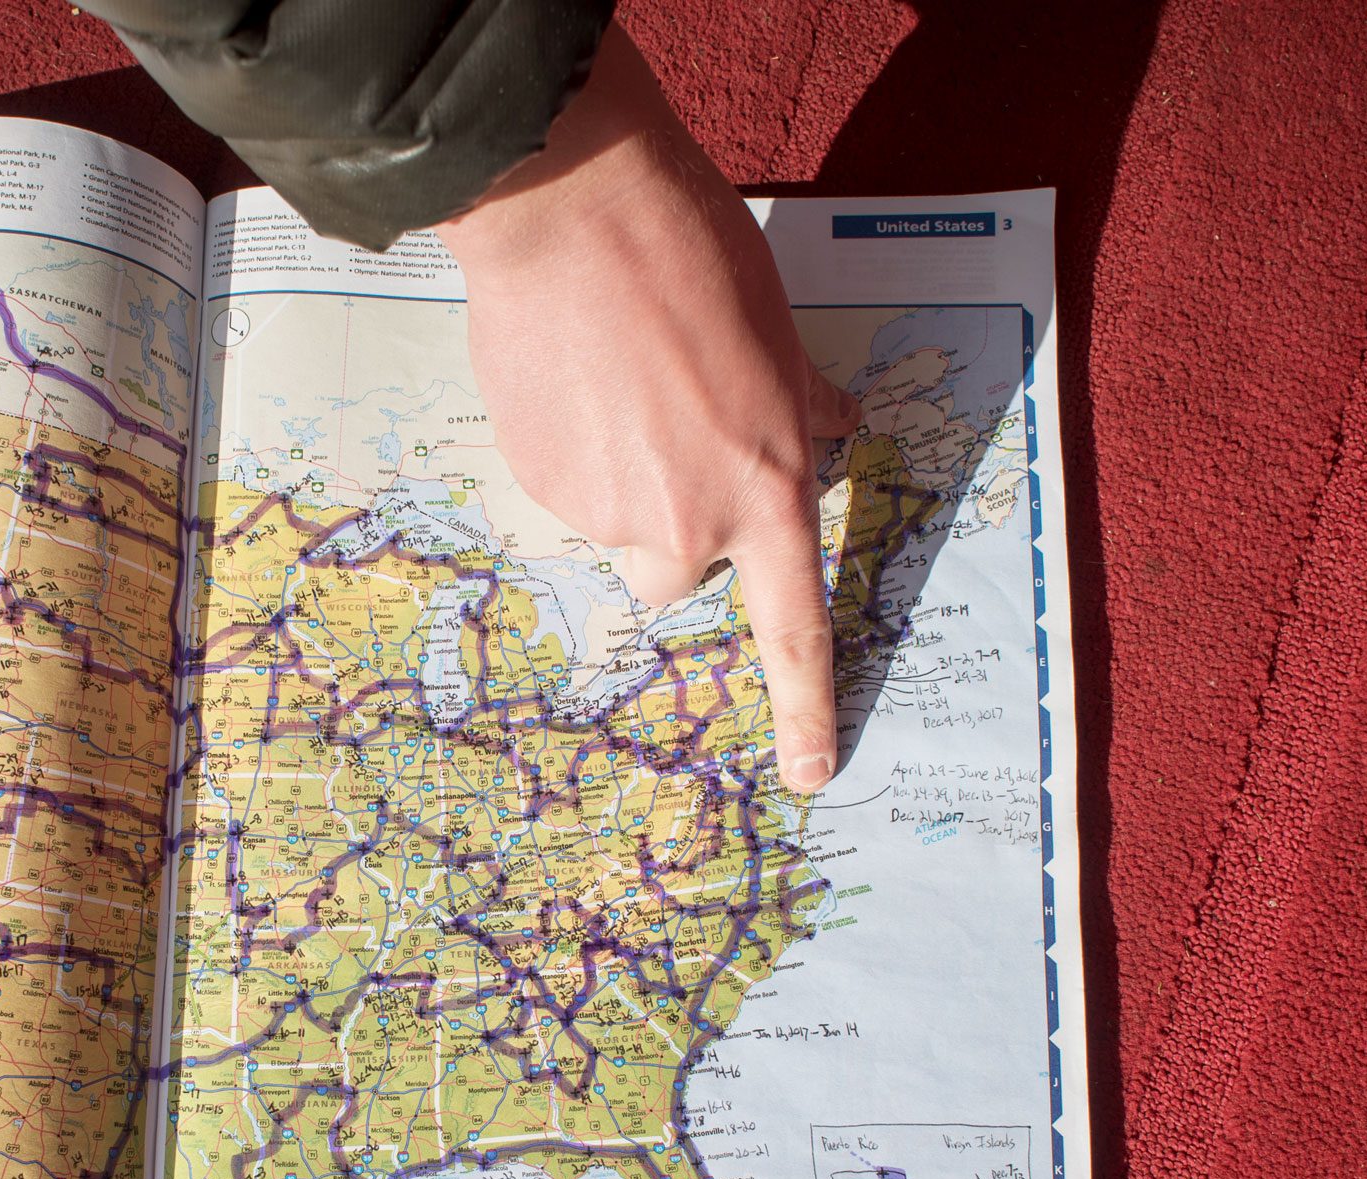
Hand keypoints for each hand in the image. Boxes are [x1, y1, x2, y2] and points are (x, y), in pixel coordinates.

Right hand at [435, 25, 858, 793]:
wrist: (570, 215)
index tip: (811, 774)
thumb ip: (800, 405)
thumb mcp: (776, 332)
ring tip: (612, 383)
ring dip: (617, 478)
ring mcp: (602, 508)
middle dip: (672, 530)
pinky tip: (571, 377)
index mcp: (764, 489)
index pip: (792, 626)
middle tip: (666, 445)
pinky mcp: (537, 481)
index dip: (804, 707)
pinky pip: (562, 486)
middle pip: (676, 576)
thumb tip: (829, 424)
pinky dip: (569, 447)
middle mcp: (686, 520)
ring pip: (613, 524)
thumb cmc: (690, 256)